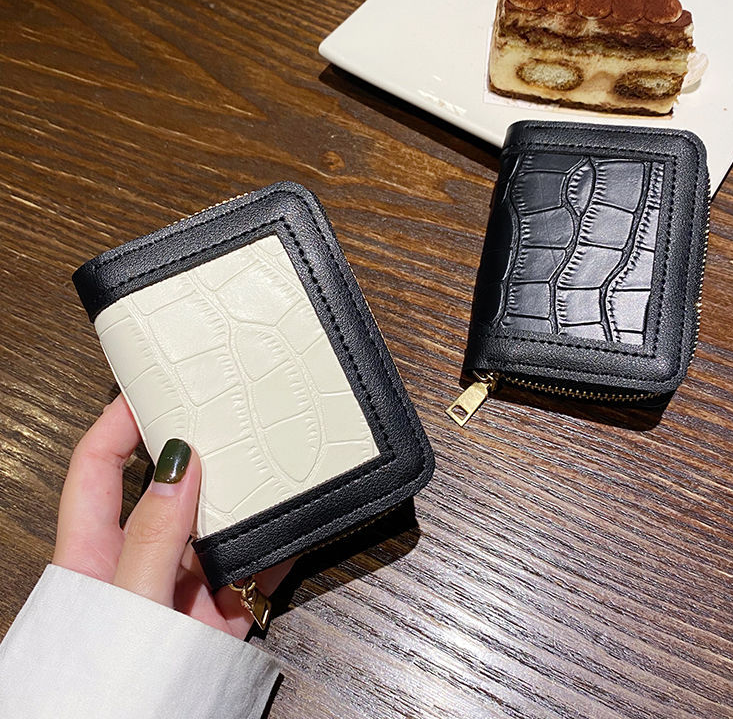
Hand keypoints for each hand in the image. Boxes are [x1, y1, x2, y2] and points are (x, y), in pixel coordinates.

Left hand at [52, 395, 293, 637]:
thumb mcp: (125, 602)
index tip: (151, 386)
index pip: (99, 468)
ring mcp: (182, 588)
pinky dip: (278, 547)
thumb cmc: (101, 685)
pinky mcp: (219, 616)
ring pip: (216, 525)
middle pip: (169, 489)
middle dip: (196, 449)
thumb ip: (153, 536)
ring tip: (268, 457)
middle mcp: (140, 563)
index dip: (118, 422)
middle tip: (226, 412)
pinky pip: (254, 569)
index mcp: (94, 554)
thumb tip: (179, 466)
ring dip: (243, 496)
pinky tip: (300, 523)